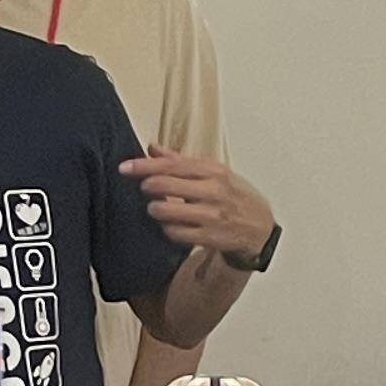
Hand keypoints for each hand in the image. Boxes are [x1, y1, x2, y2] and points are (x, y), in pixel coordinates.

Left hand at [121, 148, 274, 262]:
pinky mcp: (209, 237)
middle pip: (166, 185)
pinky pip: (175, 232)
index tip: (125, 167)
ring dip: (155, 209)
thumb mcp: (213, 172)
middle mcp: (213, 191)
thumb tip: (152, 148)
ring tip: (156, 208)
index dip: (145, 166)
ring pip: (167, 210)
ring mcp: (211, 215)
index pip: (172, 164)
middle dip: (148, 186)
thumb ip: (180, 161)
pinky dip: (166, 228)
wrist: (261, 227)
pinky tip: (170, 224)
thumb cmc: (234, 195)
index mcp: (213, 171)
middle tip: (144, 188)